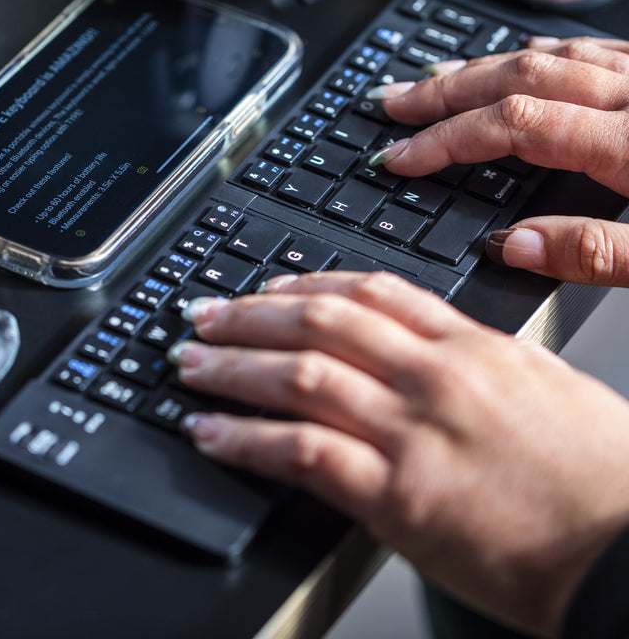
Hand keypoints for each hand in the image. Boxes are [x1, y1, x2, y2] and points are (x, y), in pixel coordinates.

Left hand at [170, 271, 628, 636]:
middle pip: (320, 321)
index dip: (306, 282)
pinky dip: (246, 440)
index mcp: (470, 346)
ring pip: (299, 375)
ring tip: (189, 363)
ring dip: (232, 368)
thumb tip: (414, 353)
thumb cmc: (598, 475)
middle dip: (249, 316)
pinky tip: (211, 433)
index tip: (269, 287)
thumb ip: (470, 363)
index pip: (370, 290)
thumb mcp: (539, 388)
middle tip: (205, 314)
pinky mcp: (398, 495)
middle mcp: (434, 377)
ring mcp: (412, 432)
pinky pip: (302, 451)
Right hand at [366, 37, 628, 285]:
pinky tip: (525, 55)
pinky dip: (546, 52)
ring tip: (438, 77)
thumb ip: (592, 253)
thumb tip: (512, 247)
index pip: (512, 126)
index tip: (401, 156)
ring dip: (485, 67)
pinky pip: (595, 47)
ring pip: (551, 56)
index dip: (445, 139)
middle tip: (396, 102)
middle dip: (445, 93)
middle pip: (518, 79)